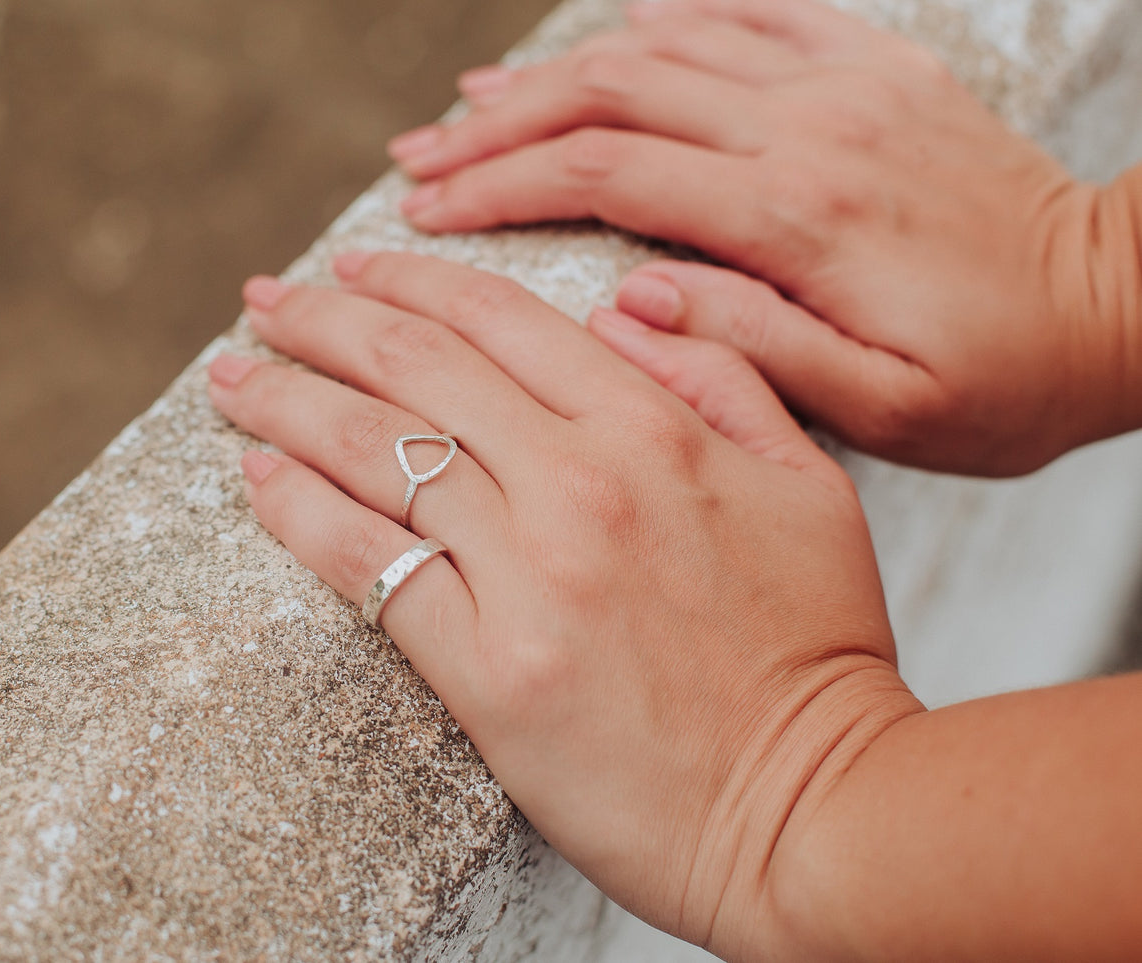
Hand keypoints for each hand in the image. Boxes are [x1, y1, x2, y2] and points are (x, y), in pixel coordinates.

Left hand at [207, 251, 919, 959]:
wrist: (810, 806)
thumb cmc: (814, 649)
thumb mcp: (809, 486)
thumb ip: (724, 378)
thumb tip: (620, 315)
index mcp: (653, 430)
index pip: (499, 319)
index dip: (412, 280)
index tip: (357, 267)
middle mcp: (578, 483)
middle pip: (413, 368)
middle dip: (323, 320)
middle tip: (265, 302)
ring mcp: (527, 574)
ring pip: (374, 453)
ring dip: (284, 402)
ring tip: (232, 378)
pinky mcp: (486, 667)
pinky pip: (367, 565)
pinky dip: (299, 511)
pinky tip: (257, 477)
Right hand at [387, 0, 1141, 474]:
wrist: (1118, 303)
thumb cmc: (1002, 378)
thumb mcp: (885, 410)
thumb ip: (754, 353)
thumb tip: (631, 302)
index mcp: (798, 216)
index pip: (607, 176)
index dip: (501, 188)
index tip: (426, 214)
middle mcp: (809, 127)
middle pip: (612, 96)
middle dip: (498, 128)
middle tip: (417, 160)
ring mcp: (842, 84)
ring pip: (663, 47)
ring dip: (558, 72)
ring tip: (473, 104)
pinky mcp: (872, 70)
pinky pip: (748, 14)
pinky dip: (663, 20)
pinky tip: (609, 36)